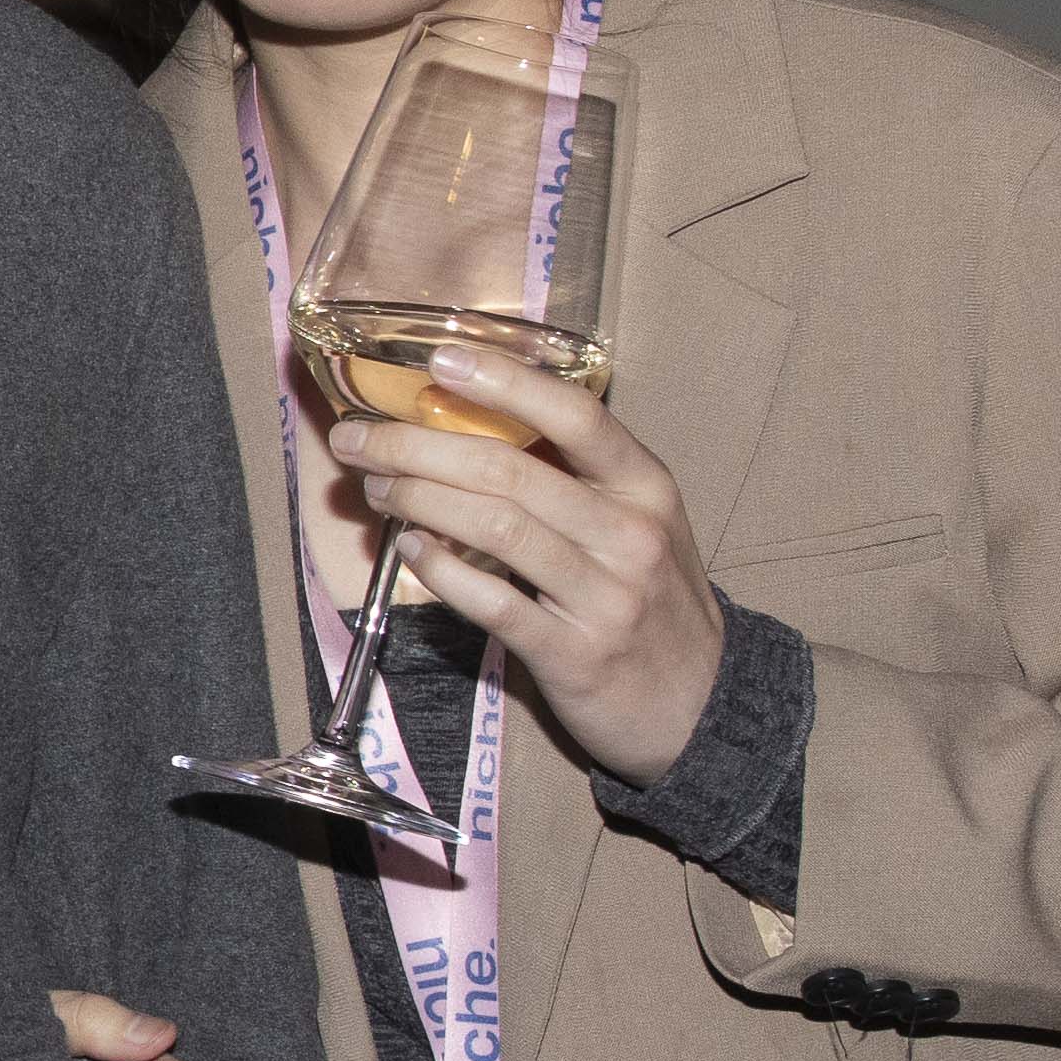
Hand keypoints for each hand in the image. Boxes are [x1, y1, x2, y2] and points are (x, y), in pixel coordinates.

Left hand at [324, 347, 727, 786]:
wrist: (702, 702)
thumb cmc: (651, 597)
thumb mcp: (638, 521)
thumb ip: (575, 476)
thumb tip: (468, 425)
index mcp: (645, 485)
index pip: (576, 415)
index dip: (505, 381)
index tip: (439, 359)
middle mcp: (629, 533)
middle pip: (510, 472)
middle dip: (417, 447)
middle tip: (358, 440)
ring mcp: (605, 596)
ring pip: (496, 528)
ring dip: (419, 501)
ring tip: (376, 488)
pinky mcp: (575, 654)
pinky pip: (493, 603)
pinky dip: (442, 572)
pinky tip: (410, 550)